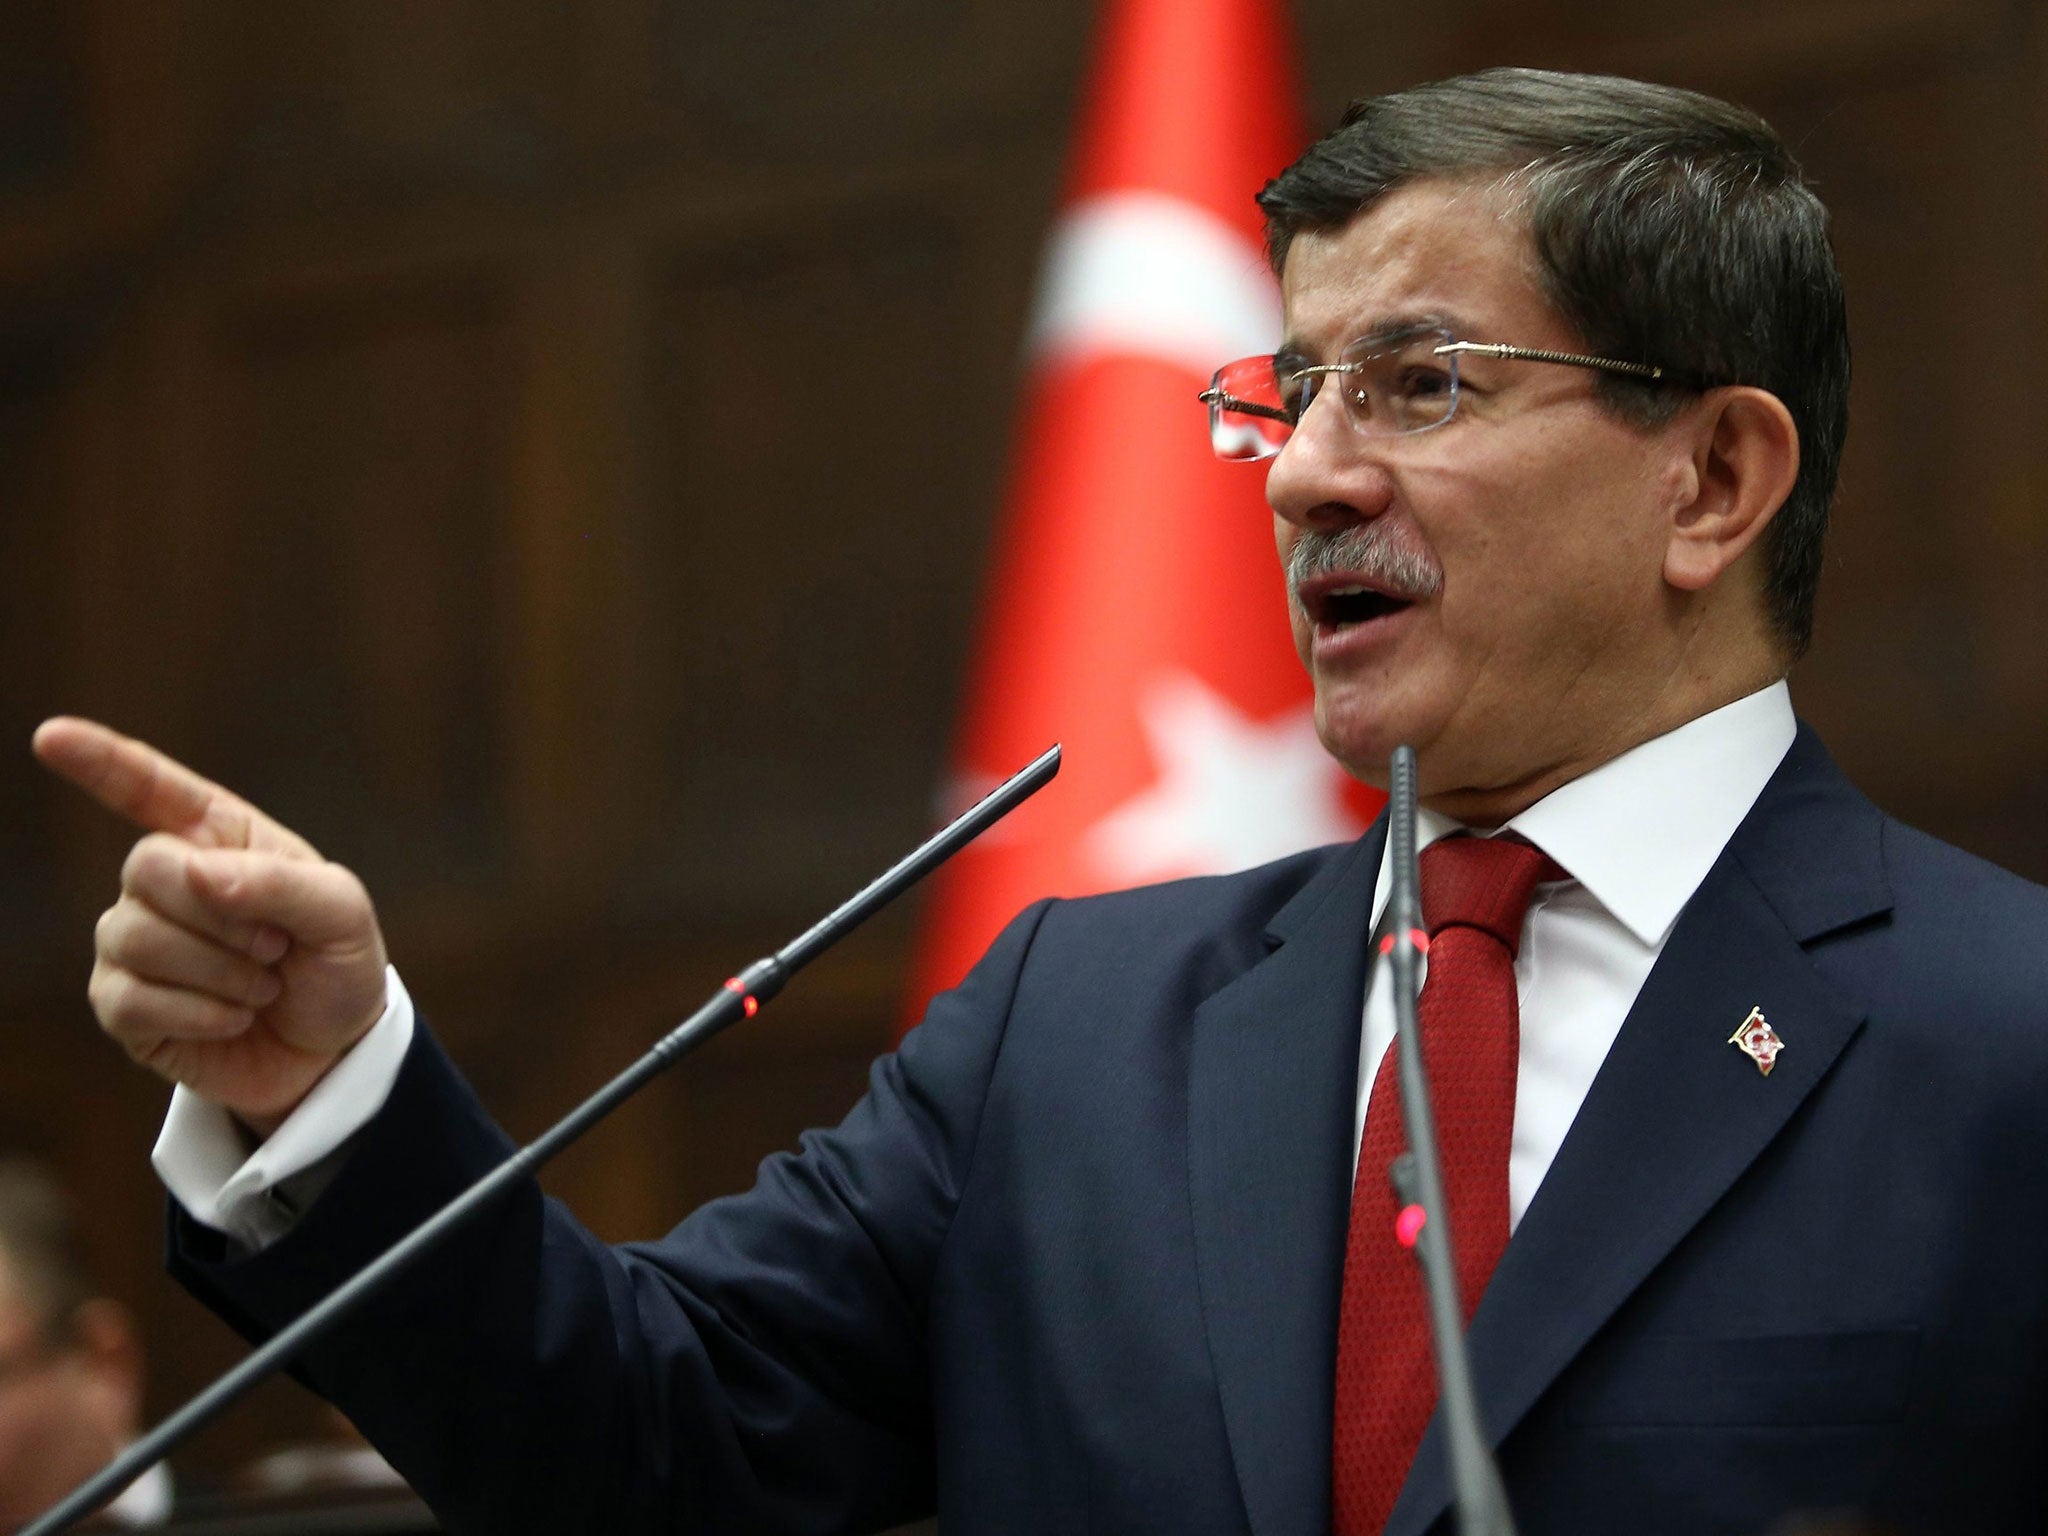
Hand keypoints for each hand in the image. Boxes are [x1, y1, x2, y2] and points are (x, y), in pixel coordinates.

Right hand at [33, 718, 389, 1136]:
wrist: (332, 1052)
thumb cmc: (336, 966)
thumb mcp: (341, 914)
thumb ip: (280, 883)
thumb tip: (197, 874)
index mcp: (219, 837)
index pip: (150, 787)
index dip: (100, 760)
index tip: (51, 735)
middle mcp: (166, 880)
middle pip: (146, 867)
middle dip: (223, 916)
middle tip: (277, 946)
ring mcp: (134, 941)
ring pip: (138, 937)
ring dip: (222, 971)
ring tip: (263, 986)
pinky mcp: (121, 1004)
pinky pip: (133, 1000)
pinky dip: (201, 1014)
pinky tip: (233, 1018)